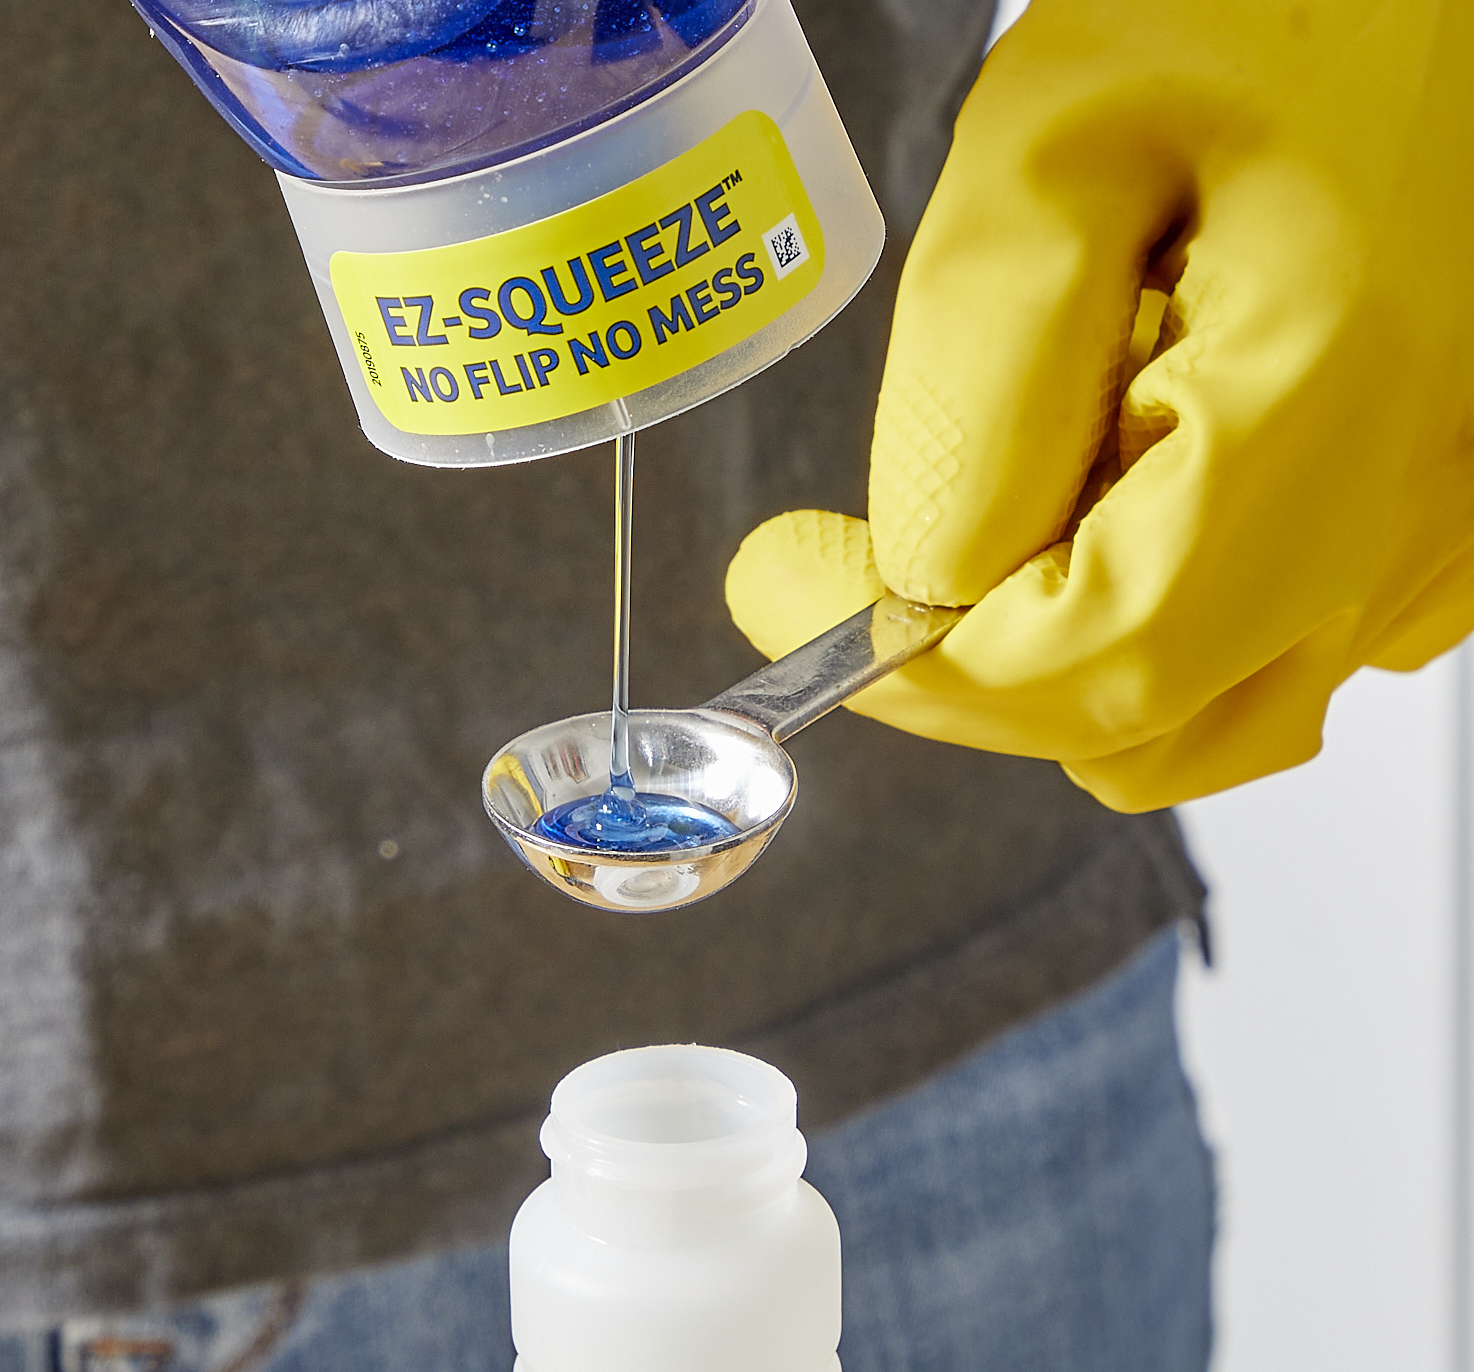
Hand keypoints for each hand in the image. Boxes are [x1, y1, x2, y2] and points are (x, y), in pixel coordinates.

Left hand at [727, 0, 1473, 810]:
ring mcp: (1442, 533)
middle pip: (1139, 719)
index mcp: (1319, 411)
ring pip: (1210, 716)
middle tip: (871, 544)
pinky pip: (1276, 652)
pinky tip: (1128, 478)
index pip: (1084, 661)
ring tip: (1023, 479)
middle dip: (970, 660)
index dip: (907, 667)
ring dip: (1065, 648)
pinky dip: (1159, 614)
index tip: (782, 590)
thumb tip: (923, 580)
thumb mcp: (1056, 155)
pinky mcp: (1442, 522)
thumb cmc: (1257, 12)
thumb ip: (979, 387)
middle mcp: (1408, 514)